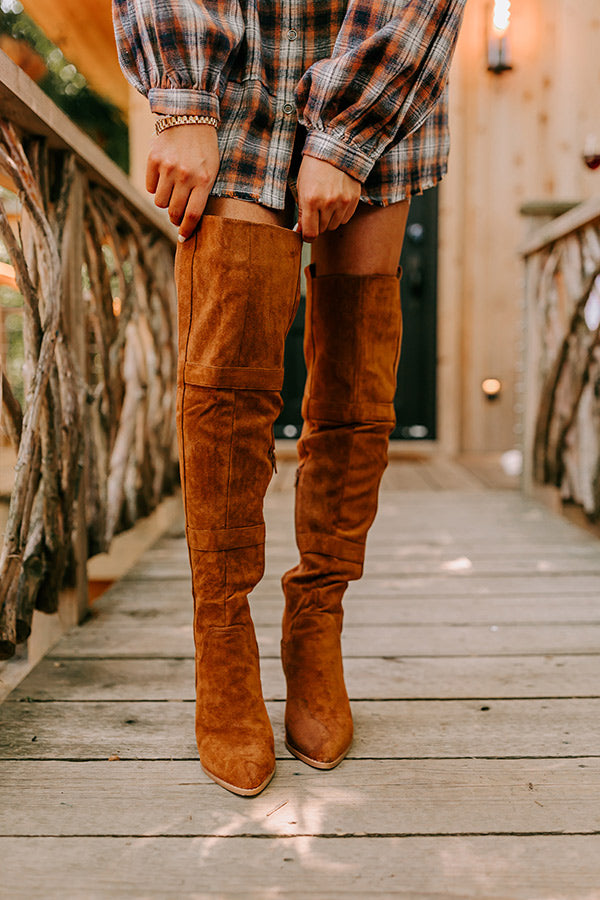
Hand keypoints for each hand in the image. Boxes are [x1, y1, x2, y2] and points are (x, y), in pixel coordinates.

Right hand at [146, 124, 219, 240]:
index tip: (183, 238)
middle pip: (174, 211)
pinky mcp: (154, 159)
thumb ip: (203, 193)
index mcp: (204, 180)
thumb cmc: (204, 149)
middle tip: (176, 216)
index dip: (187, 230)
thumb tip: (190, 221)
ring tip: (171, 191)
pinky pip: (150, 187)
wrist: (190, 116)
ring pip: (160, 202)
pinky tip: (163, 178)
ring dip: (165, 202)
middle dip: (175, 218)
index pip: (193, 214)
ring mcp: (168, 167)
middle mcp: (185, 175)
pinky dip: (155, 188)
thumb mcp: (212, 170)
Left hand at [295, 155, 360, 241]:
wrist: (335, 148)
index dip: (307, 236)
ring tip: (326, 203)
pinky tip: (336, 201)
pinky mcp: (353, 200)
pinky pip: (345, 218)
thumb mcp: (301, 187)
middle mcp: (327, 203)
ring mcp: (342, 202)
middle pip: (322, 230)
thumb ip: (302, 212)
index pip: (310, 233)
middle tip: (315, 210)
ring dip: (329, 219)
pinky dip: (340, 214)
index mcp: (310, 200)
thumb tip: (302, 232)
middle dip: (317, 224)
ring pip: (334, 225)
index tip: (306, 234)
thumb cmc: (314, 166)